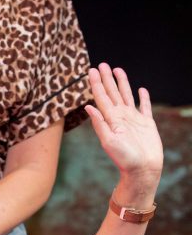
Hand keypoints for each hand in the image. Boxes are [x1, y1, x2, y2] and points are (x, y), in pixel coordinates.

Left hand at [85, 65, 162, 187]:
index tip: (91, 70)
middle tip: (101, 64)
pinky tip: (141, 89)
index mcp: (111, 119)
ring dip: (122, 83)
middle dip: (107, 79)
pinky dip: (143, 98)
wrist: (143, 170)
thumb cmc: (125, 159)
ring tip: (117, 70)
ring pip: (126, 96)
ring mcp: (133, 119)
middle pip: (112, 93)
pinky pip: (144, 107)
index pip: (101, 97)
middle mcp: (121, 117)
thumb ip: (99, 124)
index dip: (96, 84)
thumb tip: (88, 107)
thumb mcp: (108, 141)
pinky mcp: (147, 124)